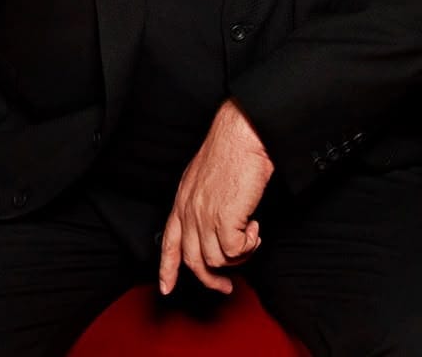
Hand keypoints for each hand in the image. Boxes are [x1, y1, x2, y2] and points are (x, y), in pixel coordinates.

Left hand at [159, 100, 273, 294]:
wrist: (243, 134)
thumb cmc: (231, 148)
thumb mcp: (205, 177)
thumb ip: (203, 201)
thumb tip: (216, 224)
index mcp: (182, 202)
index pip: (168, 244)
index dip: (167, 270)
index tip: (167, 288)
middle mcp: (189, 212)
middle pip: (193, 261)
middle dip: (211, 280)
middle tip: (227, 286)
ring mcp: (205, 217)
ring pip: (217, 260)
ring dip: (239, 255)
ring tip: (251, 235)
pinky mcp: (225, 219)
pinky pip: (236, 251)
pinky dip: (249, 245)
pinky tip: (255, 229)